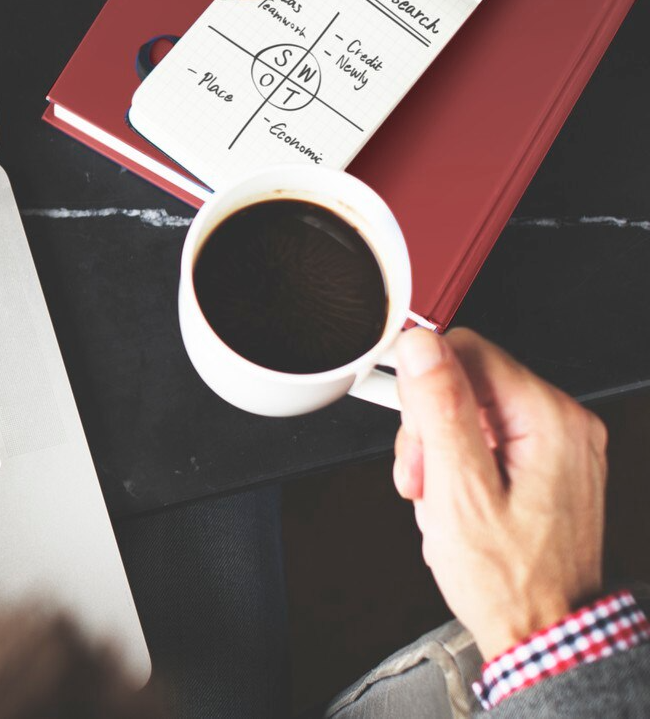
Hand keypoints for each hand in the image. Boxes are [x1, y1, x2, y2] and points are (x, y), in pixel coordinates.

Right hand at [392, 327, 607, 657]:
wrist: (541, 631)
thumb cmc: (508, 579)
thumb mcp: (459, 491)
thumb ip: (440, 410)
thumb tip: (422, 346)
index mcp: (549, 419)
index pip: (467, 351)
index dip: (423, 389)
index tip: (413, 435)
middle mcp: (564, 424)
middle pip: (468, 381)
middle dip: (430, 428)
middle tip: (423, 479)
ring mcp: (560, 446)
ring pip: (473, 411)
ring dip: (440, 452)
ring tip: (437, 499)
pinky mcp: (549, 466)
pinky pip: (490, 439)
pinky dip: (461, 466)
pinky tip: (455, 502)